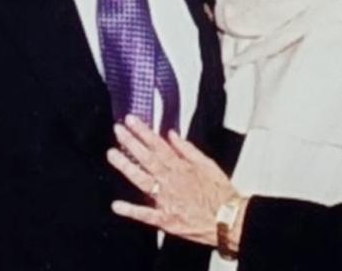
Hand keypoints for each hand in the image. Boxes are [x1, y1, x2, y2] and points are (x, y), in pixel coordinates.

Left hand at [106, 115, 240, 246]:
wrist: (228, 219)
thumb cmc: (221, 194)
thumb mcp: (208, 164)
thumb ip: (187, 149)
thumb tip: (172, 135)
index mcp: (181, 167)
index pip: (158, 145)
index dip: (143, 131)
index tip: (131, 122)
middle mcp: (170, 181)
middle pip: (147, 158)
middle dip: (130, 142)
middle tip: (118, 131)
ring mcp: (166, 199)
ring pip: (142, 180)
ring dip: (126, 166)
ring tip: (113, 155)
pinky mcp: (166, 219)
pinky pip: (145, 214)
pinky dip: (131, 210)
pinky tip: (117, 205)